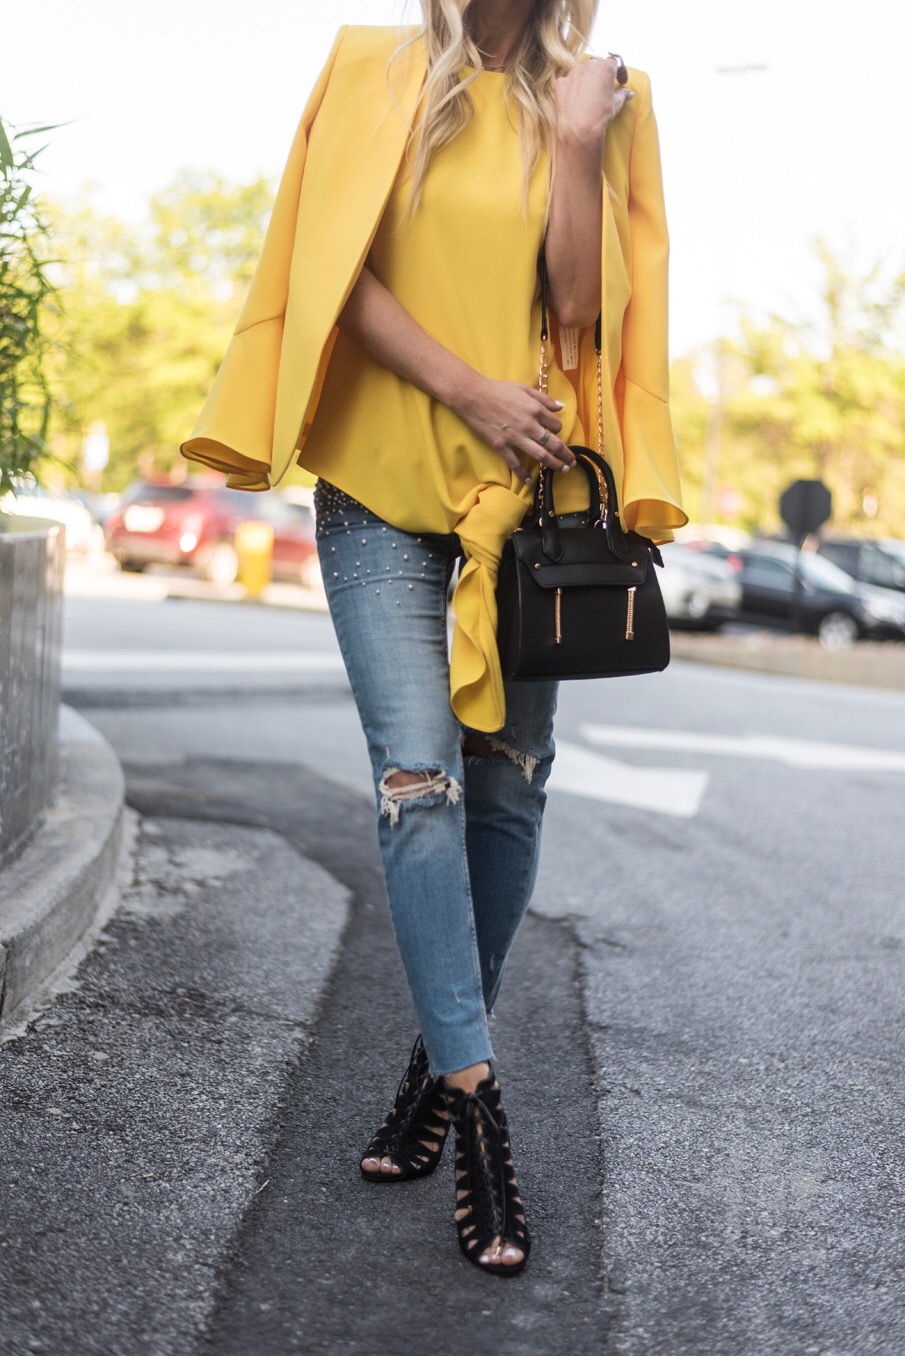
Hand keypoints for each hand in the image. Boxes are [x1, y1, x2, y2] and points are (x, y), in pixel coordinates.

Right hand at [457, 375, 575, 484]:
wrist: (472, 396)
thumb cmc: (497, 389)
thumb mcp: (524, 388)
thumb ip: (543, 398)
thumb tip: (560, 406)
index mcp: (536, 410)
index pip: (555, 425)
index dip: (557, 430)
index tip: (554, 433)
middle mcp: (529, 426)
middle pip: (554, 444)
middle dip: (565, 455)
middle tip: (571, 462)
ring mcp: (516, 438)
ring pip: (541, 455)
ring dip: (554, 464)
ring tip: (562, 470)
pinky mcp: (502, 446)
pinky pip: (515, 463)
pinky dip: (523, 473)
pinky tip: (529, 479)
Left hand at [555, 55, 633, 147]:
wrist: (578, 130)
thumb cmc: (601, 115)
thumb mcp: (616, 104)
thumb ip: (622, 94)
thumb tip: (628, 93)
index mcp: (605, 67)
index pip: (614, 62)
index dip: (618, 72)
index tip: (620, 82)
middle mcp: (588, 65)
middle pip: (597, 64)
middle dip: (601, 74)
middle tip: (603, 89)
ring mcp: (573, 73)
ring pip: (581, 71)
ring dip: (586, 79)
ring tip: (588, 96)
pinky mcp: (561, 83)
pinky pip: (568, 81)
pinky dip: (572, 87)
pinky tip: (574, 100)